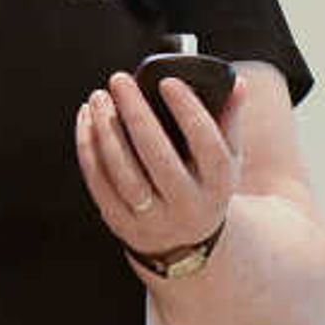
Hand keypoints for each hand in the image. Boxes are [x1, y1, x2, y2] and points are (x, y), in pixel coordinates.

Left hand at [76, 68, 237, 260]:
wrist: (184, 242)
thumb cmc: (203, 185)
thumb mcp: (227, 159)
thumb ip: (230, 120)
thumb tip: (236, 83)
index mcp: (219, 184)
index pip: (207, 144)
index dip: (188, 111)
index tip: (167, 82)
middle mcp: (187, 205)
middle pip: (159, 157)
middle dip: (136, 115)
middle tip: (120, 81)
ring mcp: (153, 218)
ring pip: (124, 173)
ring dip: (107, 131)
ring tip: (99, 99)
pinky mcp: (121, 222)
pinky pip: (99, 183)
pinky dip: (89, 148)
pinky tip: (87, 120)